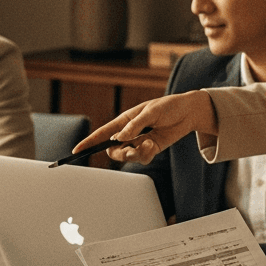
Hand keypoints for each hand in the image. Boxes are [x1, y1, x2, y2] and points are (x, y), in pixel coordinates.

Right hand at [72, 90, 217, 164]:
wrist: (188, 112)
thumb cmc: (168, 106)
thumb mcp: (151, 112)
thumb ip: (134, 125)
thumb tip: (120, 138)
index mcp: (124, 120)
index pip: (102, 133)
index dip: (89, 142)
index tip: (77, 150)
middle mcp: (128, 132)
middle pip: (113, 149)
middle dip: (120, 154)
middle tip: (131, 152)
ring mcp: (138, 141)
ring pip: (127, 156)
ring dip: (135, 155)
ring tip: (148, 146)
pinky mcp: (150, 148)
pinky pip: (141, 158)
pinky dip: (146, 155)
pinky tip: (153, 145)